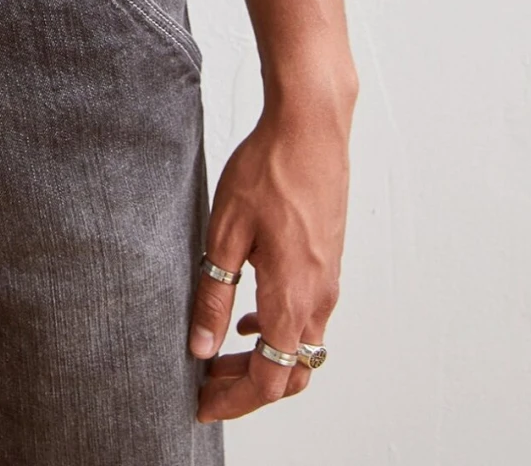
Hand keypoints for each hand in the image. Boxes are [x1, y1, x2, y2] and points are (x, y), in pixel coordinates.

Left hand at [189, 97, 349, 423]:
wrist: (311, 127)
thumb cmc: (268, 170)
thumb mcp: (225, 233)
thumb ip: (214, 296)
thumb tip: (201, 348)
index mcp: (292, 298)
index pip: (270, 381)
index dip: (234, 401)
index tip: (202, 405)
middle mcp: (319, 298)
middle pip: (291, 374)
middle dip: (249, 387)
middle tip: (208, 384)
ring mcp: (329, 280)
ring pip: (301, 346)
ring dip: (264, 360)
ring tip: (220, 353)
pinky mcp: (328, 261)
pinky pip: (308, 317)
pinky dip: (278, 332)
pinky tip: (248, 315)